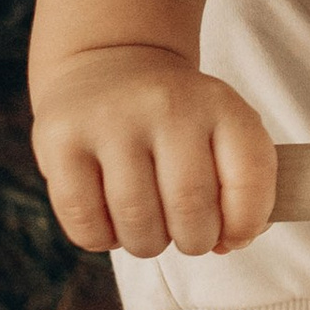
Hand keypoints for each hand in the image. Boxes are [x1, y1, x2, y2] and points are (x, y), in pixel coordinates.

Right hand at [30, 46, 279, 258]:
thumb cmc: (176, 119)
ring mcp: (110, 120)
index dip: (245, 224)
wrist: (108, 65)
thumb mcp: (221, 128)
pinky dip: (104, 240)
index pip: (249, 179)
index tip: (234, 235)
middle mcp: (166, 105)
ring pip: (137, 224)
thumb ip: (240, 186)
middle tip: (187, 235)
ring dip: (148, 244)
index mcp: (219, 104)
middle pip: (190, 210)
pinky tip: (112, 220)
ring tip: (149, 228)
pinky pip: (87, 224)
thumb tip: (228, 244)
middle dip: (194, 241)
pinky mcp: (59, 139)